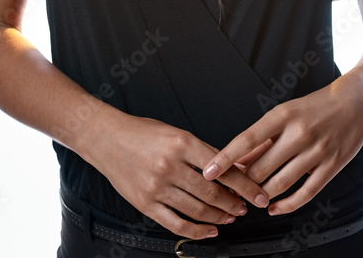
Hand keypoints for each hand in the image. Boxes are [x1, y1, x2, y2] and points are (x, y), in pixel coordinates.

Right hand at [90, 110, 270, 238]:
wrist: (106, 138)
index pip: (222, 168)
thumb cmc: (141, 132)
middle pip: (212, 192)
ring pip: (197, 209)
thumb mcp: (176, 132)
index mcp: (181, 142)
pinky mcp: (145, 204)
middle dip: (234, 203)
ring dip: (219, 217)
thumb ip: (202, 151)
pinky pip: (176, 224)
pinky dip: (196, 231)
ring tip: (230, 217)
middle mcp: (169, 165)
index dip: (244, 184)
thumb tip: (231, 166)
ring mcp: (157, 187)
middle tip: (245, 207)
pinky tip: (208, 231)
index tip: (256, 193)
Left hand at [201, 76, 362, 214]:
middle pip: (261, 168)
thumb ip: (263, 137)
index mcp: (282, 115)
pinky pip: (304, 194)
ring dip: (261, 195)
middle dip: (243, 183)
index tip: (209, 171)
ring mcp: (316, 151)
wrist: (355, 102)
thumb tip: (238, 159)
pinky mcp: (331, 167)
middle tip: (232, 190)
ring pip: (279, 184)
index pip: (246, 140)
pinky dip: (286, 205)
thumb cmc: (316, 106)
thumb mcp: (285, 113)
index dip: (225, 158)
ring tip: (252, 199)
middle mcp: (298, 133)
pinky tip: (275, 207)